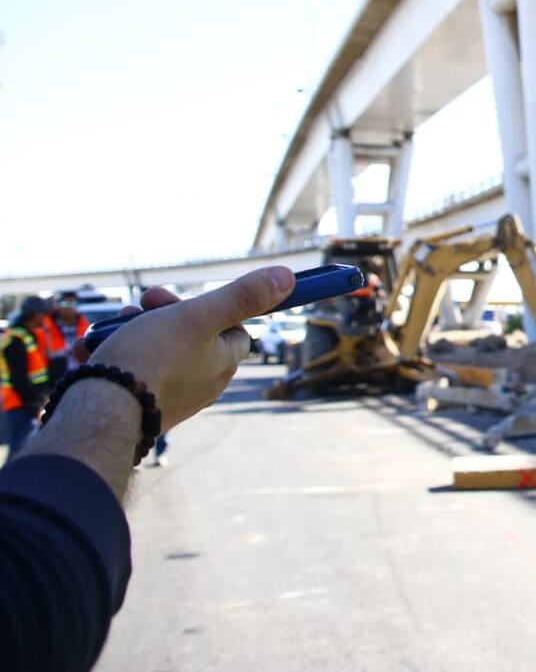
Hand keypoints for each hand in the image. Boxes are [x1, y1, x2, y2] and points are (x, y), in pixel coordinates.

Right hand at [74, 266, 293, 430]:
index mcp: (223, 363)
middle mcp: (202, 383)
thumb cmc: (153, 358)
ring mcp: (171, 396)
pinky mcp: (140, 406)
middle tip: (139, 307)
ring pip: (156, 350)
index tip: (178, 299)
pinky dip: (114, 356)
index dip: (207, 307)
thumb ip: (243, 296)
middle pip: (190, 335)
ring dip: (133, 331)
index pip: (232, 328)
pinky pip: (131, 372)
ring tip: (112, 330)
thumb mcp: (199, 316)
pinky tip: (92, 350)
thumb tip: (287, 278)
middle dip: (161, 315)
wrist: (102, 412)